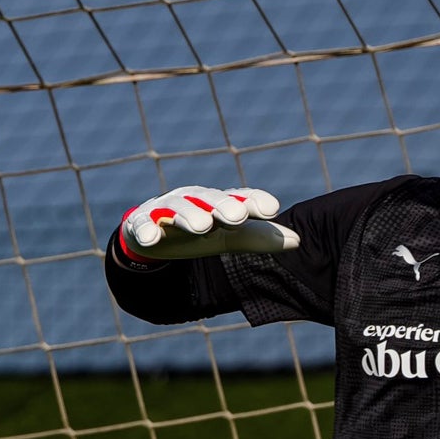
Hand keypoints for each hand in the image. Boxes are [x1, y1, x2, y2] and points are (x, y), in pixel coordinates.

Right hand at [119, 186, 298, 262]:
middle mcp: (193, 199)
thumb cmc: (201, 231)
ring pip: (177, 207)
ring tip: (201, 225)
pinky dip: (146, 230)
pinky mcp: (140, 223)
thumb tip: (299, 241)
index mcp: (218, 201)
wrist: (153, 236)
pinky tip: (152, 239)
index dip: (255, 201)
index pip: (240, 197)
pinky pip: (141, 225)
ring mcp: (165, 209)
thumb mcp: (230, 236)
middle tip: (238, 216)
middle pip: (209, 198)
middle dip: (223, 205)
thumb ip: (260, 238)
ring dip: (189, 214)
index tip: (273, 209)